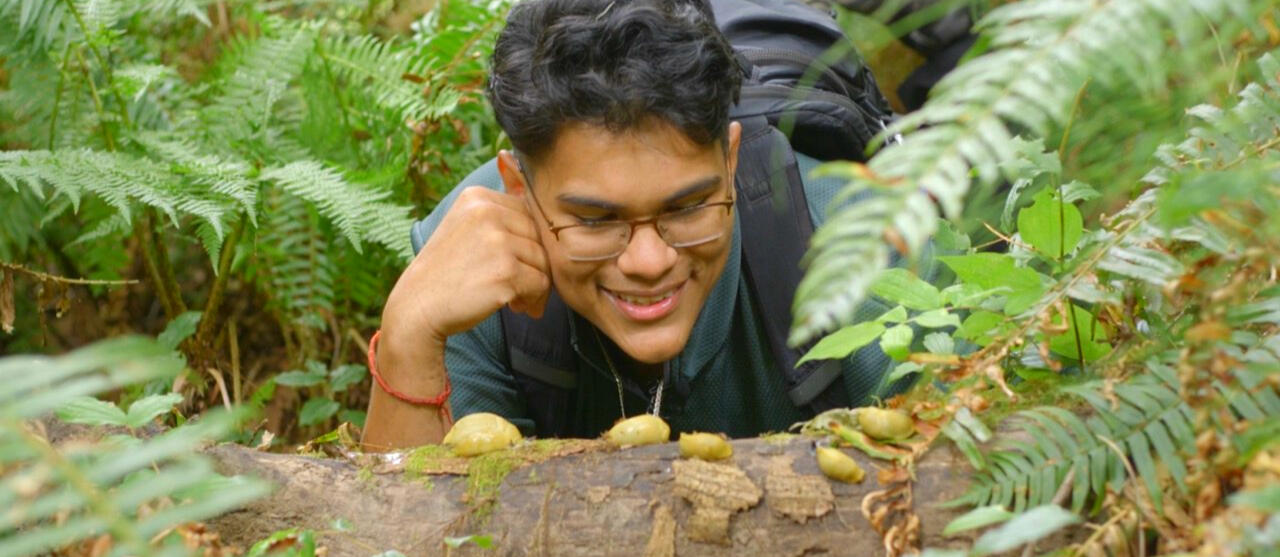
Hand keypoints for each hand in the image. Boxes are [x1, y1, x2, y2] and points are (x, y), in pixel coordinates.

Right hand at [383, 185, 551, 344]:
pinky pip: (541, 283)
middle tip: (516, 285)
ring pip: (542, 260)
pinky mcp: (507, 271)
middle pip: (538, 236)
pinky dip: (533, 299)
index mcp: (477, 197)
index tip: (511, 263)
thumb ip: (497, 214)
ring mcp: (498, 241)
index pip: (526, 213)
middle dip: (532, 264)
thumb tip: (539, 204)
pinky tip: (516, 307)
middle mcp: (487, 213)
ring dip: (534, 284)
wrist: (418, 306)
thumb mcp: (464, 227)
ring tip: (515, 298)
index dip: (525, 242)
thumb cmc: (446, 271)